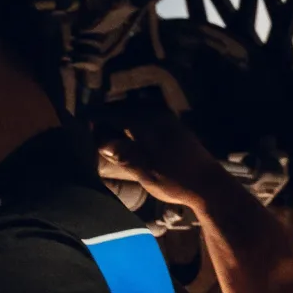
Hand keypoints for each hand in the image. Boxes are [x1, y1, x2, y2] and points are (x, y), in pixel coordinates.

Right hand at [97, 96, 223, 211]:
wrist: (209, 184)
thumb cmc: (176, 180)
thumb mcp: (146, 172)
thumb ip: (124, 154)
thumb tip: (102, 142)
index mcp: (149, 124)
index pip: (116, 113)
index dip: (98, 116)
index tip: (83, 119)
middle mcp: (158, 115)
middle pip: (126, 108)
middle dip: (108, 115)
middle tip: (92, 125)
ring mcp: (168, 119)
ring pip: (137, 110)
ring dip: (121, 117)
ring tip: (107, 129)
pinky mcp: (174, 126)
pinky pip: (147, 115)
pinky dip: (134, 121)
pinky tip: (129, 134)